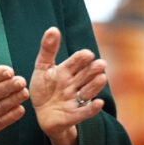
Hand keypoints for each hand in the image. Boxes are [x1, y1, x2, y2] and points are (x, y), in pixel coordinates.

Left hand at [30, 27, 105, 143]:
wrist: (41, 113)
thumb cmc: (44, 88)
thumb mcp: (43, 67)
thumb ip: (48, 49)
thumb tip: (53, 28)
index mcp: (66, 71)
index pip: (76, 62)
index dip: (82, 58)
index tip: (87, 54)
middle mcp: (74, 84)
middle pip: (86, 76)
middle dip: (93, 70)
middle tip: (100, 64)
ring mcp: (75, 100)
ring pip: (88, 91)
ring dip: (95, 85)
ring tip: (102, 78)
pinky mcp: (73, 115)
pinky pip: (84, 112)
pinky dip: (91, 109)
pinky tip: (99, 103)